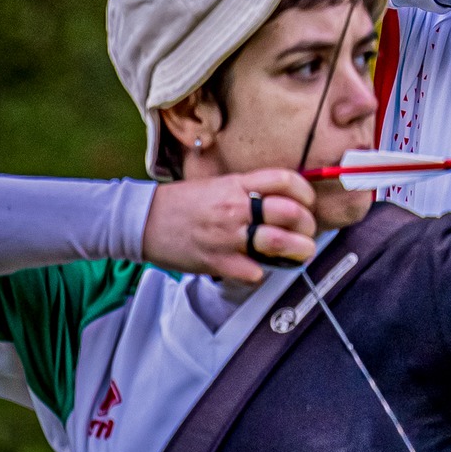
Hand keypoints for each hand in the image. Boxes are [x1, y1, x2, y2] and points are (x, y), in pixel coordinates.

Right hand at [142, 170, 317, 283]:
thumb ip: (249, 190)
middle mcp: (236, 208)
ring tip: (302, 253)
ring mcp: (227, 236)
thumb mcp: (219, 185)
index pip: (286, 180)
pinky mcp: (218, 262)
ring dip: (299, 250)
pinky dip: (264, 271)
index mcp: (237, 185)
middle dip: (308, 225)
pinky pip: (255, 271)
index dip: (306, 192)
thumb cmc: (182, 203)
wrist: (142, 220)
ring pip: (280, 242)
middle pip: (291, 213)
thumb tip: (284, 200)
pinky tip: (262, 267)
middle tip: (307, 232)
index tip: (308, 202)